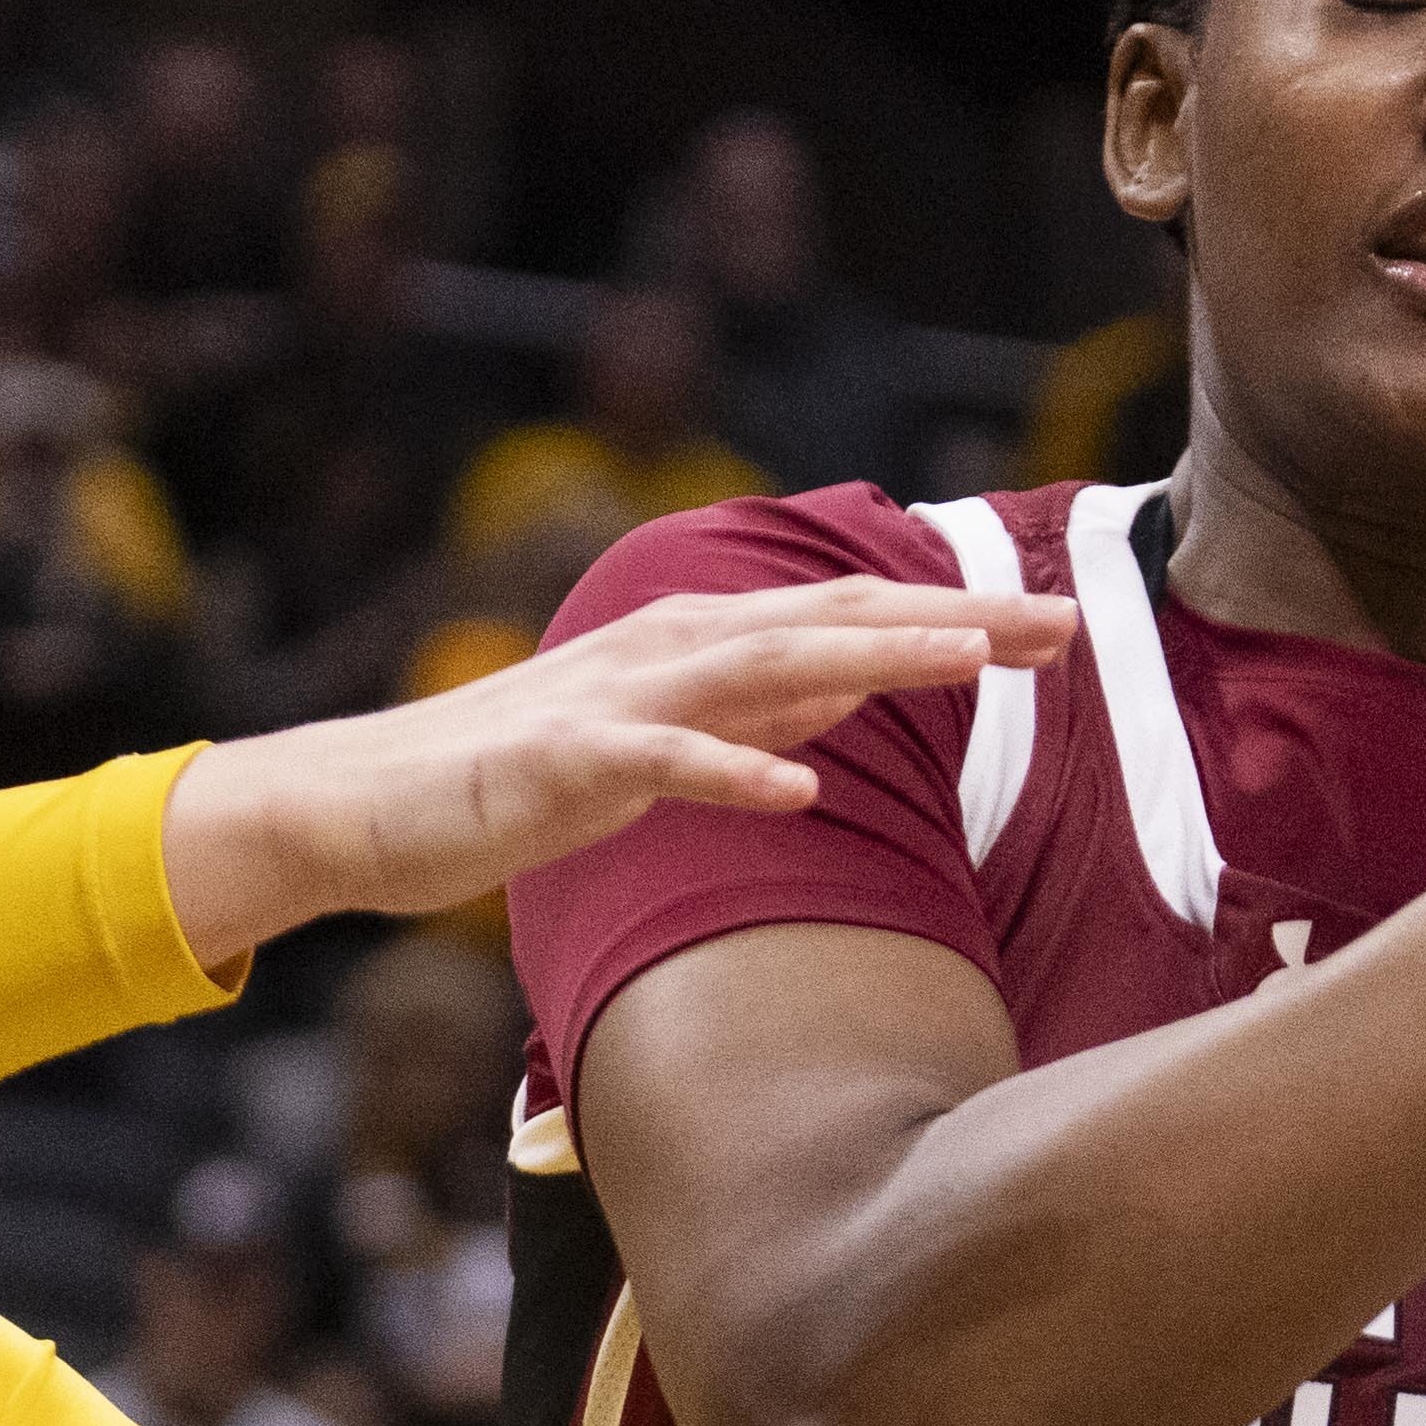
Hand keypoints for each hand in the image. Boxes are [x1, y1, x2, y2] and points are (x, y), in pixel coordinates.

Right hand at [158, 579, 1070, 954]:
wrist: (363, 805)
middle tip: (1062, 622)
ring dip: (874, 660)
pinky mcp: (563, 763)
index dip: (954, 620)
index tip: (1055, 628)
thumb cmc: (510, 781)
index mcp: (694, 645)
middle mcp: (666, 651)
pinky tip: (802, 788)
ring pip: (764, 669)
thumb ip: (747, 714)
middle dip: (951, 620)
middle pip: (832, 624)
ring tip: (974, 660)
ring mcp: (616, 701)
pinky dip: (732, 771)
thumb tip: (847, 692)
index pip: (847, 622)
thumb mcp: (657, 743)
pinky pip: (661, 765)